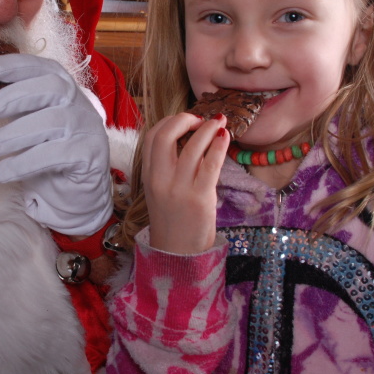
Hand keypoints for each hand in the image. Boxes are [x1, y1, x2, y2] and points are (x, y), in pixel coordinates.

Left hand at [0, 54, 112, 235]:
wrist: (73, 195)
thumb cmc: (46, 155)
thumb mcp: (28, 124)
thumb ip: (14, 103)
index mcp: (66, 92)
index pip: (45, 69)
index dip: (18, 64)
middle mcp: (80, 106)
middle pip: (53, 87)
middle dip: (16, 94)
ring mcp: (88, 130)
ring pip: (53, 122)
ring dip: (15, 133)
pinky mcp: (91, 157)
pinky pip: (56, 155)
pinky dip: (25, 163)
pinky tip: (3, 172)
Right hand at [143, 112, 228, 254]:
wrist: (177, 254)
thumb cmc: (174, 220)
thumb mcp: (161, 191)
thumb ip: (167, 167)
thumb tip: (189, 139)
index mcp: (148, 175)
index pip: (153, 136)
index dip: (170, 121)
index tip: (187, 120)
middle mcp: (160, 179)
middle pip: (167, 134)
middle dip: (185, 119)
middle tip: (201, 119)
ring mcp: (179, 188)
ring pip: (192, 146)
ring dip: (207, 128)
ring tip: (219, 122)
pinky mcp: (199, 197)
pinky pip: (210, 164)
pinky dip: (219, 146)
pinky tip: (225, 137)